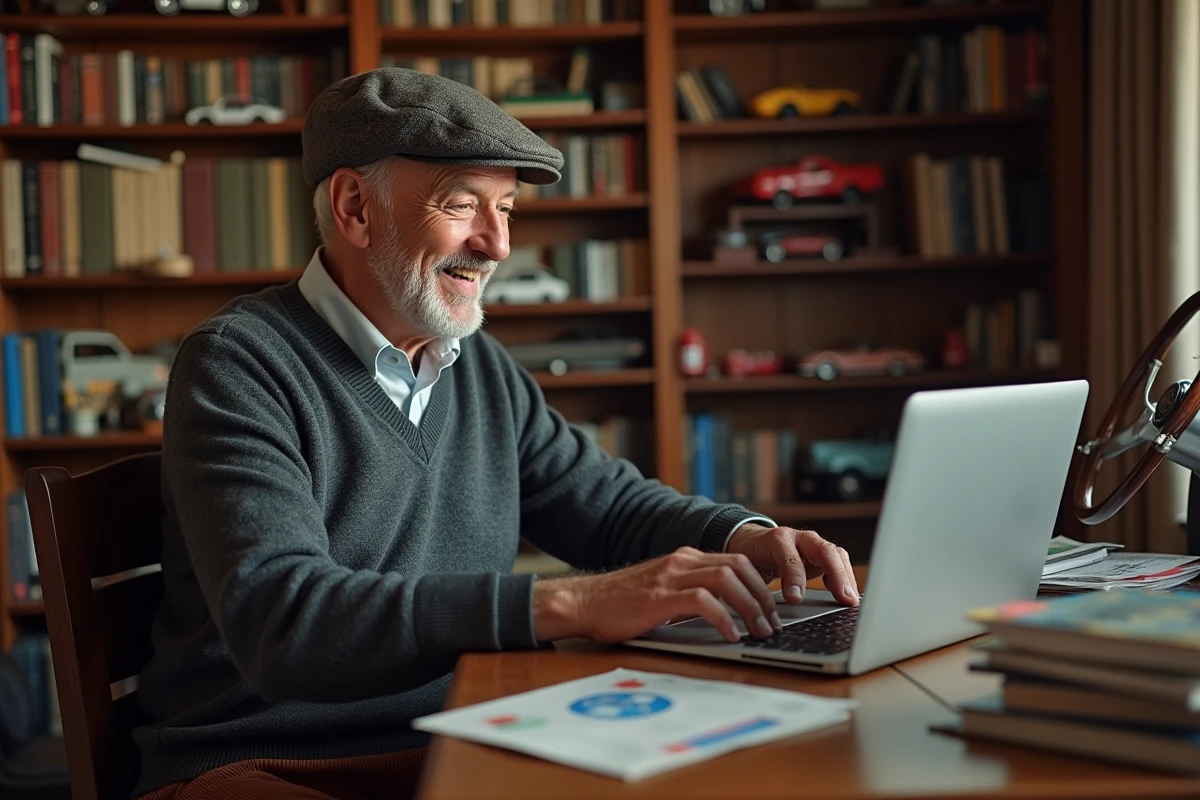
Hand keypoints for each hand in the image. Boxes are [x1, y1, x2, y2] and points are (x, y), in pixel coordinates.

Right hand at [532, 547, 781, 643]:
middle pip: (738, 567)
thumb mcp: (663, 592)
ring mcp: (671, 576)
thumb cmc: (621, 603)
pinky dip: (723, 618)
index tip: (771, 609)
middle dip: (763, 596)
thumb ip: (690, 594)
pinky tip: (730, 635)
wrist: (584, 602)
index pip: (736, 562)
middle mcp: (681, 561)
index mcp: (685, 558)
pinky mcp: (660, 596)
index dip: (760, 584)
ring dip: (750, 607)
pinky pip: (703, 601)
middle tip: (772, 624)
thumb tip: (724, 615)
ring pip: (726, 580)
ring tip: (759, 631)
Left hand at [725, 524, 859, 606]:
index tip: (795, 598)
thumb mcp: (748, 569)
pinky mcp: (823, 555)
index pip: (790, 558)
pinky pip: (840, 563)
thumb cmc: (751, 557)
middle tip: (843, 598)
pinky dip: (846, 579)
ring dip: (846, 578)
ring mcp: (814, 545)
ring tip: (851, 601)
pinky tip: (848, 597)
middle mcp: (800, 539)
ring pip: (836, 555)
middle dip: (836, 574)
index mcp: (777, 539)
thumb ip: (754, 583)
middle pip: (824, 550)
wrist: (755, 544)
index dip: (795, 577)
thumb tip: (758, 610)